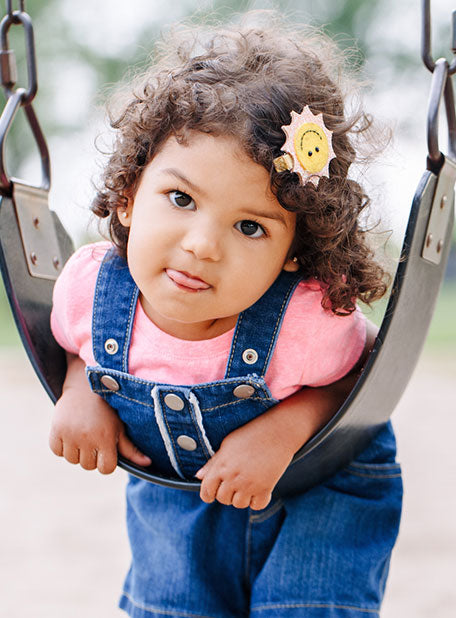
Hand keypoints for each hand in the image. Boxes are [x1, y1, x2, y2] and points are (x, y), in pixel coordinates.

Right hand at [49, 354, 150, 473]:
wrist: (85, 386)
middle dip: (92, 455)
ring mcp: (69, 434)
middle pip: (88, 466)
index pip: (106, 469)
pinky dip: (61, 444)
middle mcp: (86, 437)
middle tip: (94, 436)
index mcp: (105, 438)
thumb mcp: (120, 427)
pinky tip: (70, 431)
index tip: (106, 449)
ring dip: (76, 450)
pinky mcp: (56, 430)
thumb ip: (132, 449)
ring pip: (72, 460)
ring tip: (83, 432)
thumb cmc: (107, 409)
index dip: (107, 461)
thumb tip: (148, 464)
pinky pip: (56, 450)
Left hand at [195, 420, 293, 509]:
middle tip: (234, 482)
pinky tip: (258, 489)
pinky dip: (256, 500)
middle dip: (226, 494)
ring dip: (241, 497)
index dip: (207, 494)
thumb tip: (199, 476)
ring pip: (239, 504)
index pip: (206, 490)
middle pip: (223, 499)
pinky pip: (257, 505)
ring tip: (246, 484)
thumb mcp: (227, 444)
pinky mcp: (265, 488)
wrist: (277, 432)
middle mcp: (233, 478)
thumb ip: (213, 462)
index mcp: (221, 466)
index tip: (211, 494)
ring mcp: (249, 484)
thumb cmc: (251, 435)